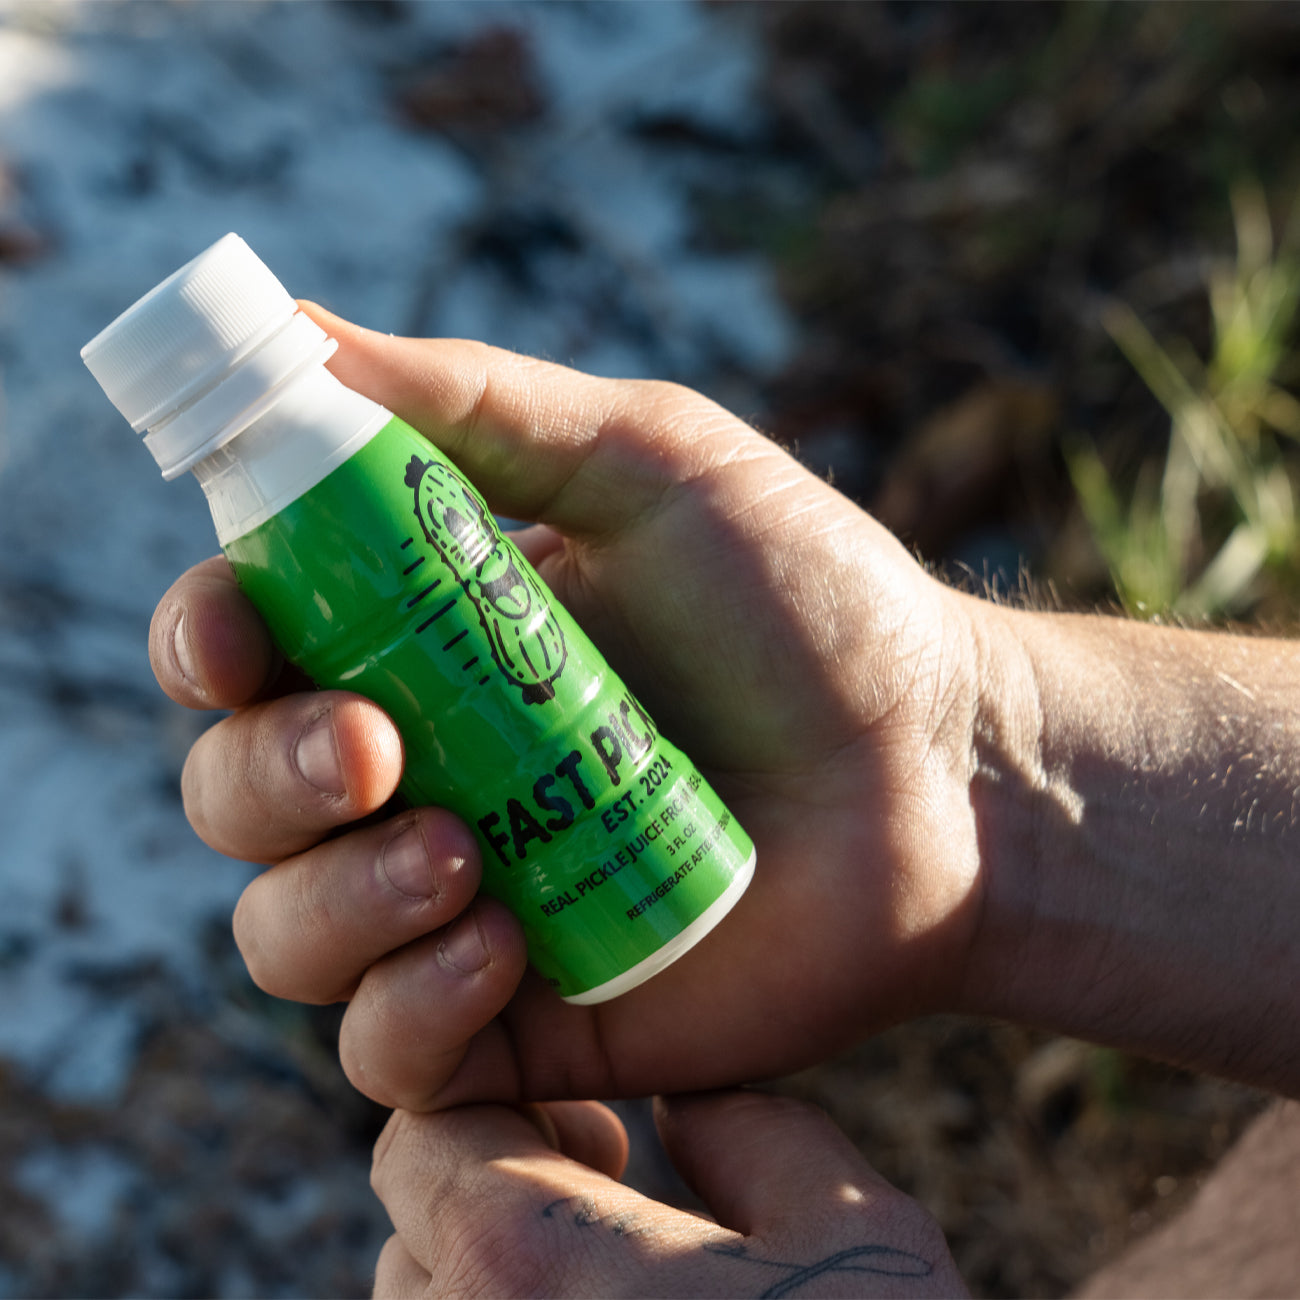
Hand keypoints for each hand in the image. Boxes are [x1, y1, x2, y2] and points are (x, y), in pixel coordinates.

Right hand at [152, 305, 993, 1109]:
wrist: (941, 775)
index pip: (248, 645)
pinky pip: (383, 1051)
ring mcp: (463, 902)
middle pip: (236, 792)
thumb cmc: (808, 605)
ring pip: (284, 932)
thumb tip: (293, 332)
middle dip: (265, 777)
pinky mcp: (519, 1021)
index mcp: (427, 638)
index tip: (235, 639)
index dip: (205, 641)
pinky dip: (407, 1009)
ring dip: (334, 899)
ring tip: (465, 857)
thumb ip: (471, 406)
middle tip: (374, 748)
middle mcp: (424, 770)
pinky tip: (500, 951)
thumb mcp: (647, 464)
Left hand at [370, 1090, 965, 1298]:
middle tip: (615, 1226)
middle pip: (412, 1245)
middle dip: (500, 1211)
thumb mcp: (851, 1228)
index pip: (421, 1141)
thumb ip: (745, 1133)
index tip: (599, 1143)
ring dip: (498, 1299)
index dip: (509, 1114)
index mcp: (523, 1261)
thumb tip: (682, 1112)